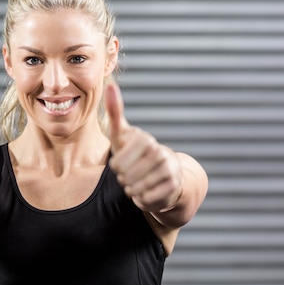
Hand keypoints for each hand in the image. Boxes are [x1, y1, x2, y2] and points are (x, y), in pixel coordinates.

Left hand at [105, 82, 182, 212]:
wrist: (164, 175)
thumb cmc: (134, 153)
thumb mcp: (121, 134)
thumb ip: (115, 112)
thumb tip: (110, 84)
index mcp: (146, 140)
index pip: (118, 163)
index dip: (116, 168)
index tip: (120, 165)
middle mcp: (160, 153)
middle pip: (126, 177)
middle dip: (124, 179)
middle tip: (129, 176)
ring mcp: (169, 171)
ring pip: (136, 189)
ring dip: (132, 190)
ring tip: (136, 183)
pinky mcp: (173, 188)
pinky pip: (146, 200)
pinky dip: (142, 199)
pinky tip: (146, 192)